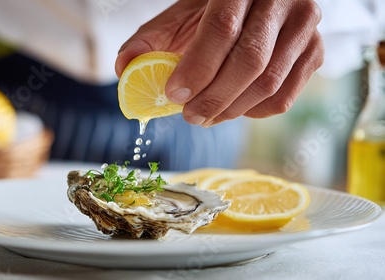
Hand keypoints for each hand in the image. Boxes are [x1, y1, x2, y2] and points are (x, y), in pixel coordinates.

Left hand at [115, 0, 323, 126]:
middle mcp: (283, 1)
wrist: (257, 3)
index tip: (175, 94)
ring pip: (269, 83)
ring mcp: (305, 27)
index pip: (223, 28)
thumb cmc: (214, 11)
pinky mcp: (315, 52)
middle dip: (214, 97)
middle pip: (250, 61)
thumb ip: (152, 40)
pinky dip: (255, 112)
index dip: (197, 67)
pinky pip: (285, 96)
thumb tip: (124, 68)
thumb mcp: (181, 16)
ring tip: (205, 116)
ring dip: (232, 109)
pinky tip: (233, 108)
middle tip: (189, 116)